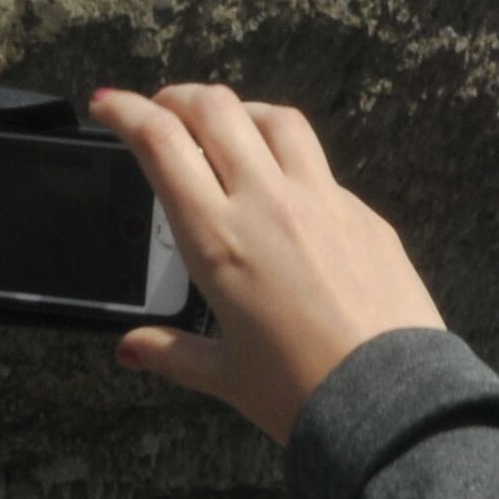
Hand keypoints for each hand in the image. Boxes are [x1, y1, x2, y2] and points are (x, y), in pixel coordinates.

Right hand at [92, 85, 442, 441]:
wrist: (391, 401)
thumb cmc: (303, 391)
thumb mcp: (224, 375)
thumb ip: (171, 352)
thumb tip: (130, 349)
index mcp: (217, 240)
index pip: (160, 143)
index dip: (125, 111)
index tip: (106, 104)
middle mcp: (267, 203)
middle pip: (214, 109)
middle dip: (177, 97)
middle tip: (160, 111)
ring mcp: (322, 200)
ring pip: (275, 118)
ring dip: (239, 111)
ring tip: (224, 128)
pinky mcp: (363, 213)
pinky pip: (320, 166)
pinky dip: (290, 159)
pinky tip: (284, 188)